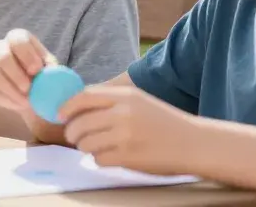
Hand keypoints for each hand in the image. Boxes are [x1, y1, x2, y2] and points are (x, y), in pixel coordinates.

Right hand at [0, 29, 51, 110]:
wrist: (35, 95)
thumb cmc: (45, 76)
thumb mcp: (54, 71)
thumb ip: (54, 70)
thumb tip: (52, 71)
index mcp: (19, 40)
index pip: (17, 38)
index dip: (26, 54)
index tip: (37, 70)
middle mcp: (1, 48)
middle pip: (1, 54)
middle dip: (15, 73)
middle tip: (29, 88)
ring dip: (11, 89)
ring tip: (27, 100)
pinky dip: (7, 99)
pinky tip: (20, 105)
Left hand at [61, 86, 197, 175]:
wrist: (194, 143)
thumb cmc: (163, 121)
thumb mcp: (138, 101)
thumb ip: (110, 100)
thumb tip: (76, 104)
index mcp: (124, 96)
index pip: (83, 97)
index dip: (67, 107)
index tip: (60, 115)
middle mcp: (123, 114)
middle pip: (79, 123)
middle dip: (72, 132)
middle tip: (74, 137)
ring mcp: (125, 136)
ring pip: (85, 143)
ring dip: (85, 147)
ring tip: (95, 147)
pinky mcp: (128, 157)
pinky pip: (99, 159)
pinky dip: (99, 159)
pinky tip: (109, 156)